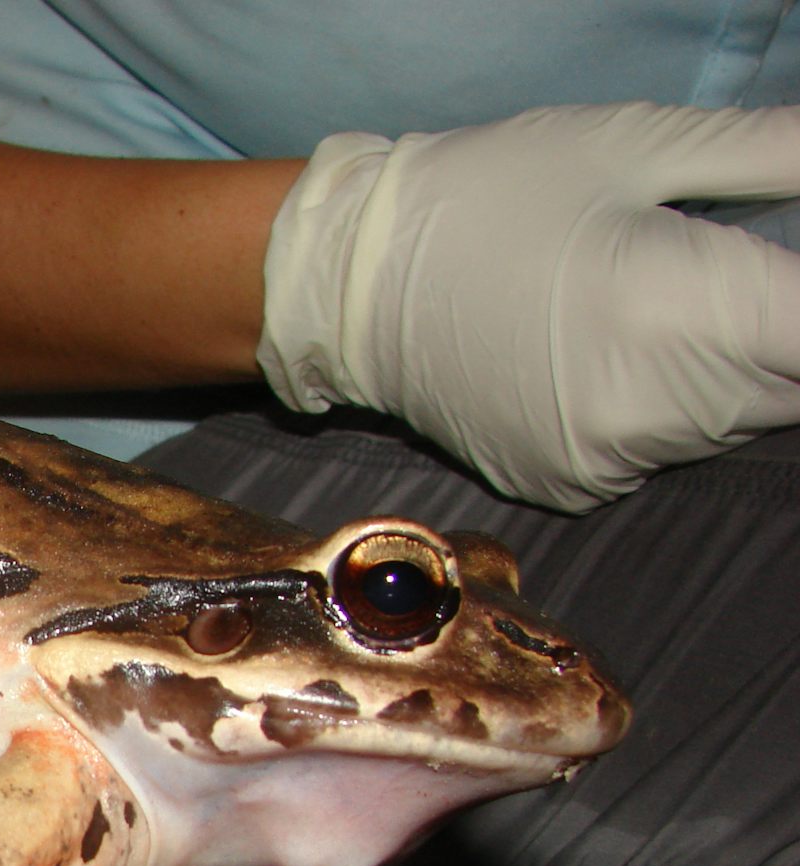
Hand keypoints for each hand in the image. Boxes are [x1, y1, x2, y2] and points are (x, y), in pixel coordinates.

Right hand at [259, 103, 799, 511]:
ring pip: (731, 419)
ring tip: (650, 304)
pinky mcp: (572, 483)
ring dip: (724, 368)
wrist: (349, 285)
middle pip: (789, 385)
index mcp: (675, 309)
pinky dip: (662, 405)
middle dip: (773, 330)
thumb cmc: (486, 195)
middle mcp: (648, 408)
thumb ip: (769, 157)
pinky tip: (605, 354)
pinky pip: (662, 447)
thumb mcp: (634, 143)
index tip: (780, 275)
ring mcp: (607, 458)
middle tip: (703, 271)